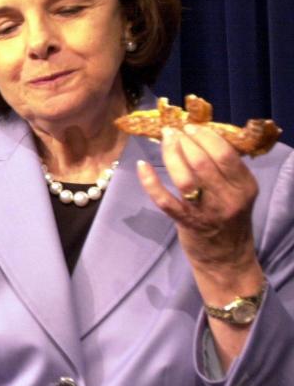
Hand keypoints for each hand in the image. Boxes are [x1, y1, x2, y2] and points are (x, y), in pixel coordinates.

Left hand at [136, 125, 263, 298]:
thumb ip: (224, 169)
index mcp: (244, 185)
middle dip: (183, 141)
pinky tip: (142, 166)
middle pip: (203, 161)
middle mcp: (228, 197)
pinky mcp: (186, 222)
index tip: (189, 127)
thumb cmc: (228, 218)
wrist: (226, 258)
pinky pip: (164, 199)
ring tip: (164, 141)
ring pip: (185, 177)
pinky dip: (150, 181)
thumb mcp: (236, 192)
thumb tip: (197, 136)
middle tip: (171, 131)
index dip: (204, 136)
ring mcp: (206, 211)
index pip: (225, 153)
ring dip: (170, 155)